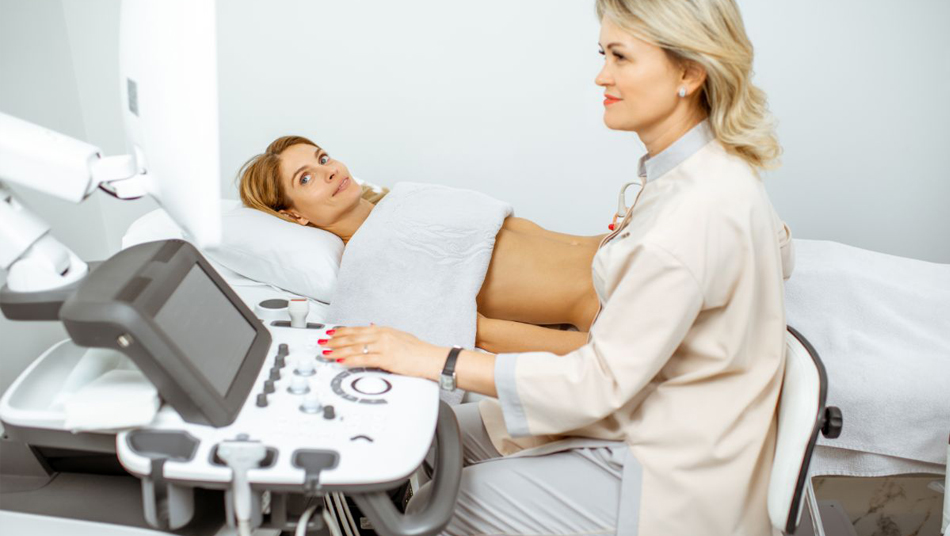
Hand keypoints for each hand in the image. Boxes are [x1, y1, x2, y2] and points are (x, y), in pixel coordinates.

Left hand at [323, 325, 446, 380]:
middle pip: (352, 337)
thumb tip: (372, 326)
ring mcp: (384, 346)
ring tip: (326, 353)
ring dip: (337, 351)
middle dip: (335, 341)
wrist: (431, 358)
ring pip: (355, 348)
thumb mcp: (400, 336)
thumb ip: (384, 333)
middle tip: (322, 343)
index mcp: (384, 329)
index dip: (341, 332)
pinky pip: (364, 359)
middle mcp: (382, 335)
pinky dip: (350, 360)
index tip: (330, 334)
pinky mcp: (386, 358)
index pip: (357, 329)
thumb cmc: (419, 351)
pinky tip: (341, 361)